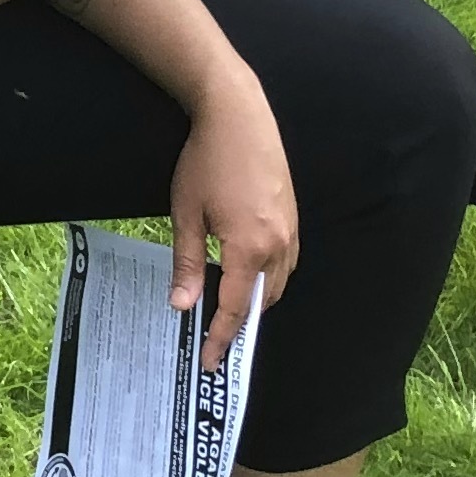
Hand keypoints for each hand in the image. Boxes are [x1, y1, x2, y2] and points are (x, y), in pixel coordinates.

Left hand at [166, 81, 300, 370]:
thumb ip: (187, 263)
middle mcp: (278, 244)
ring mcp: (290, 230)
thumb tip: (182, 306)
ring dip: (254, 301)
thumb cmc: (206, 161)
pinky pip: (285, 262)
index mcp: (250, 247)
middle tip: (214, 340)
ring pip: (277, 283)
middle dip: (238, 324)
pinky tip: (246, 276)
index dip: (221, 337)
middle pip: (260, 301)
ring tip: (227, 313)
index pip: (234, 308)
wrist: (238, 115)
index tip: (209, 361)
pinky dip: (267, 278)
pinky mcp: (292, 216)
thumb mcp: (186, 214)